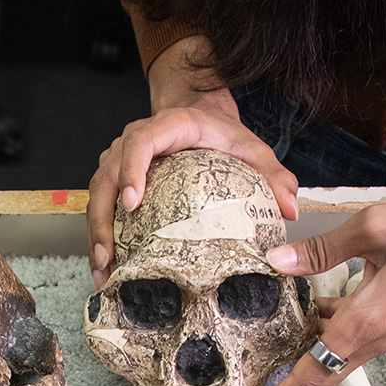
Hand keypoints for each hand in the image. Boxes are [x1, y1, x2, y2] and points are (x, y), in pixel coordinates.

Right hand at [88, 38, 298, 284]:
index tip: (132, 202)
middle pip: (107, 176)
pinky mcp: (115, 178)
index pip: (140, 142)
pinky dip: (99, 236)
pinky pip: (100, 205)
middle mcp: (134, 139)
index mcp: (168, 126)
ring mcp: (119, 159)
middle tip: (108, 256)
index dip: (132, 170)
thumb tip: (290, 209)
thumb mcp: (250, 148)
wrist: (198, 113)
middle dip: (102, 219)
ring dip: (95, 234)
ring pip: (97, 194)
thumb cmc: (220, 133)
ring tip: (103, 271)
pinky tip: (106, 268)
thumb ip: (273, 175)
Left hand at [244, 187, 385, 385]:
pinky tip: (311, 312)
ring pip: (336, 361)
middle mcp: (378, 338)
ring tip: (267, 361)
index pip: (311, 373)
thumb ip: (324, 248)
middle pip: (321, 380)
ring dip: (302, 365)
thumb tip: (278, 260)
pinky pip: (354, 341)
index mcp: (367, 321)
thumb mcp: (378, 227)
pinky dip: (327, 337)